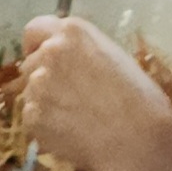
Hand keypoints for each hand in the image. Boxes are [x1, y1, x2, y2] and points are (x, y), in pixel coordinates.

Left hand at [17, 16, 171, 170]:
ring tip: (77, 118)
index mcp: (73, 32)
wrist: (138, 140)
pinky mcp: (32, 116)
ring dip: (46, 102)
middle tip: (71, 96)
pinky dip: (47, 125)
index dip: (39, 46)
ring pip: (31, 91)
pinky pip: (33, 117)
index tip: (48, 60)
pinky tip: (73, 133)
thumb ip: (82, 52)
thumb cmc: (140, 98)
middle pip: (31, 62)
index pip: (35, 30)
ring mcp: (37, 84)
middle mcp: (50, 52)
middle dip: (45, 76)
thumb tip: (67, 61)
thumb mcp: (114, 57)